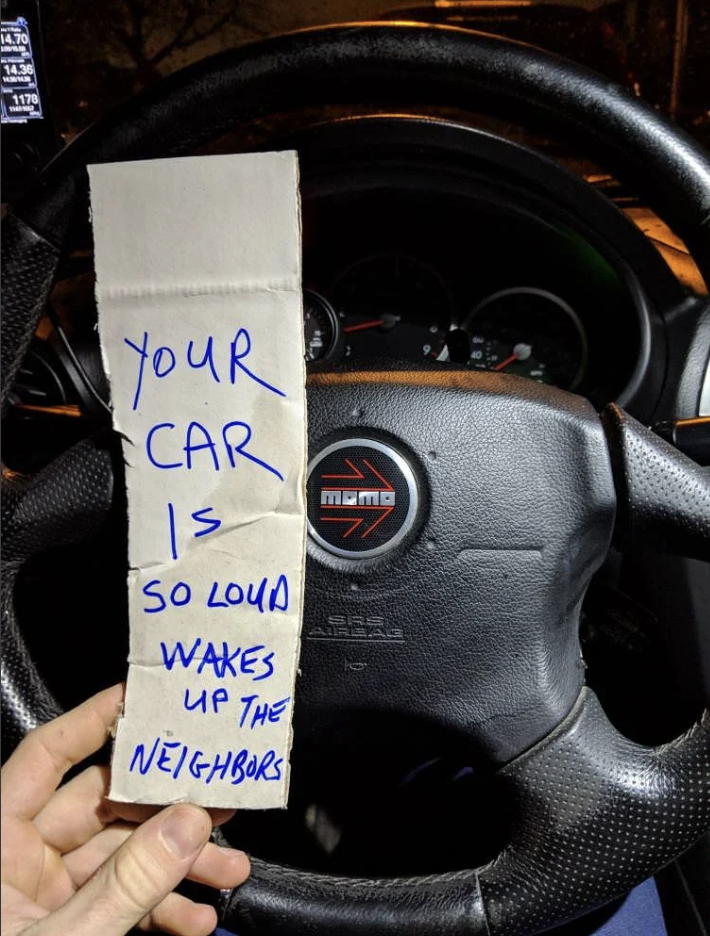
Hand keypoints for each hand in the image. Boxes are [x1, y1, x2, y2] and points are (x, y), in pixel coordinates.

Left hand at [1, 684, 249, 935]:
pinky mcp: (69, 927)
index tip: (144, 700)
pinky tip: (196, 920)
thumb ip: (127, 883)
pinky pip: (123, 901)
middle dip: (167, 808)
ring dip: (179, 863)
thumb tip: (187, 823)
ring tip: (229, 871)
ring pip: (123, 856)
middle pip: (104, 806)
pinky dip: (162, 908)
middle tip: (218, 799)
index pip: (48, 756)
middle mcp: (19, 859)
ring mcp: (44, 896)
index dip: (94, 720)